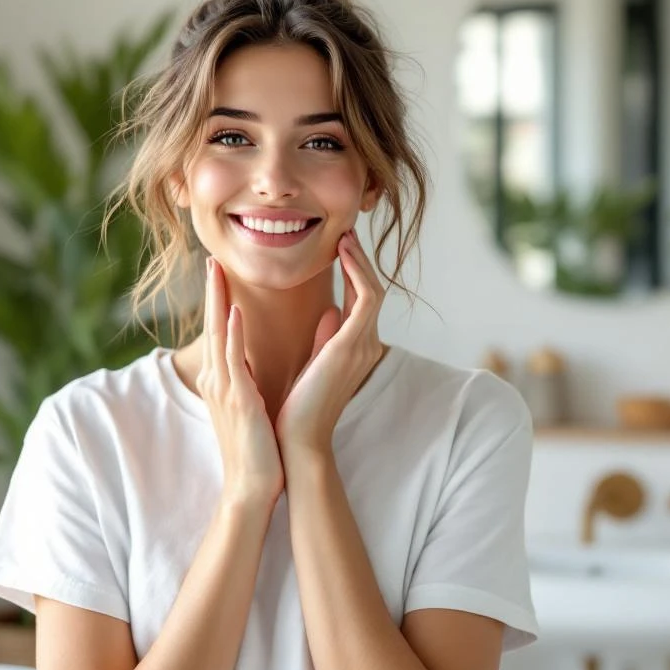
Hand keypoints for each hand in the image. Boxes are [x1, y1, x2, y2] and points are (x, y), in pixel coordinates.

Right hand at [198, 257, 284, 505]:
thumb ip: (254, 377)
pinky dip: (232, 334)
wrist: (252, 485)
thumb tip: (261, 355)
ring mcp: (224, 388)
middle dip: (211, 291)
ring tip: (217, 272)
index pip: (219, 332)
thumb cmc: (257, 448)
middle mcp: (217, 380)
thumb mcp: (254, 404)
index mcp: (223, 380)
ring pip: (217, 335)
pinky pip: (233, 360)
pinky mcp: (237, 399)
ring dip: (217, 301)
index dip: (218, 302)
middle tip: (210, 260)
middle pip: (211, 325)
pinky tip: (234, 312)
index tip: (220, 275)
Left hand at [275, 230, 385, 456]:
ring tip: (344, 236)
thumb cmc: (298, 407)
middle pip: (371, 289)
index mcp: (354, 348)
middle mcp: (364, 344)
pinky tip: (343, 255)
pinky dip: (358, 273)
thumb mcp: (314, 364)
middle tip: (345, 231)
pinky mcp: (351, 345)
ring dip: (359, 261)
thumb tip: (329, 312)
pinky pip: (366, 298)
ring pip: (373, 289)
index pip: (360, 299)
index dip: (353, 271)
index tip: (339, 245)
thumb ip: (325, 337)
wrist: (297, 439)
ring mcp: (362, 345)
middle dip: (360, 260)